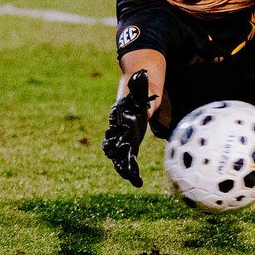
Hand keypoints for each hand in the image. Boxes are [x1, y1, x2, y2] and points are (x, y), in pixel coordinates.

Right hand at [102, 70, 151, 186]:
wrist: (136, 96)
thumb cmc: (138, 91)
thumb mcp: (139, 87)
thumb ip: (139, 83)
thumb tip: (141, 72)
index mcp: (118, 116)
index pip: (115, 125)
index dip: (115, 133)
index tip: (118, 139)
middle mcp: (117, 129)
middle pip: (113, 144)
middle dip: (116, 155)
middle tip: (122, 165)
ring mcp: (122, 138)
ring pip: (119, 155)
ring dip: (123, 167)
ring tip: (130, 178)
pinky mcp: (129, 144)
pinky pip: (128, 159)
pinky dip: (131, 170)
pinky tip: (137, 182)